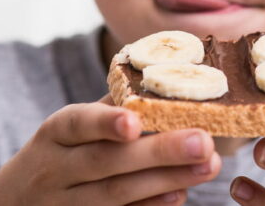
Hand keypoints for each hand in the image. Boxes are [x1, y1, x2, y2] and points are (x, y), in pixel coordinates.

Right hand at [0, 96, 220, 205]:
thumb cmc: (55, 157)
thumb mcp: (67, 131)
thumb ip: (108, 108)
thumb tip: (161, 72)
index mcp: (55, 134)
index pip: (77, 123)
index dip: (104, 122)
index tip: (134, 122)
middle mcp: (57, 170)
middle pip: (108, 162)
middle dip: (159, 152)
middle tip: (204, 141)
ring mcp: (67, 205)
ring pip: (118, 194)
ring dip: (168, 179)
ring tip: (209, 164)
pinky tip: (180, 195)